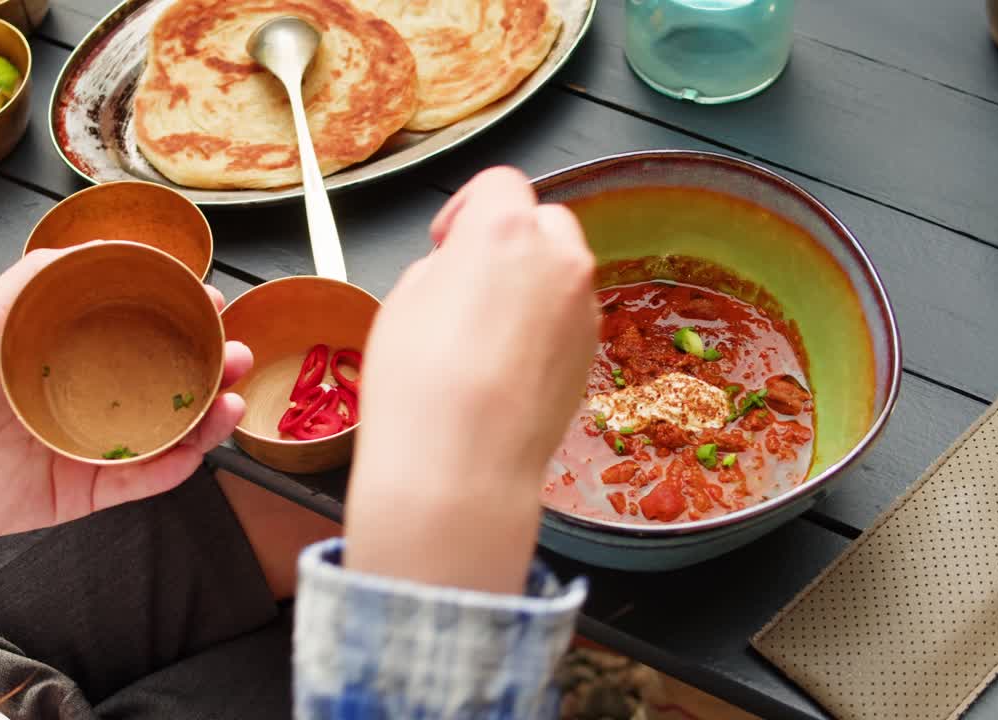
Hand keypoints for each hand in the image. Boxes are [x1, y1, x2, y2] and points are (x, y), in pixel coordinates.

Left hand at [0, 243, 252, 550]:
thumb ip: (38, 281)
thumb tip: (99, 250)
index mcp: (79, 355)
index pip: (146, 331)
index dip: (183, 315)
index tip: (208, 299)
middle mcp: (100, 398)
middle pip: (174, 381)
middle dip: (214, 365)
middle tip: (236, 351)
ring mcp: (102, 445)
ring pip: (174, 432)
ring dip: (211, 416)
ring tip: (232, 397)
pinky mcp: (95, 490)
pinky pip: (147, 479)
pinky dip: (178, 465)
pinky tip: (198, 447)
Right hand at [344, 167, 599, 593]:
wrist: (460, 466)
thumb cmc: (419, 383)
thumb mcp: (404, 299)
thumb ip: (444, 265)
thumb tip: (462, 269)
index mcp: (504, 230)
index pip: (499, 183)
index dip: (466, 208)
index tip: (446, 239)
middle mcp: (558, 258)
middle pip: (543, 221)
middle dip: (510, 240)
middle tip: (469, 279)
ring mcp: (582, 307)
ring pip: (562, 270)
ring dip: (531, 281)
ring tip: (486, 329)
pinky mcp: (592, 352)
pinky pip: (569, 316)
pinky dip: (545, 323)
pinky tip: (506, 363)